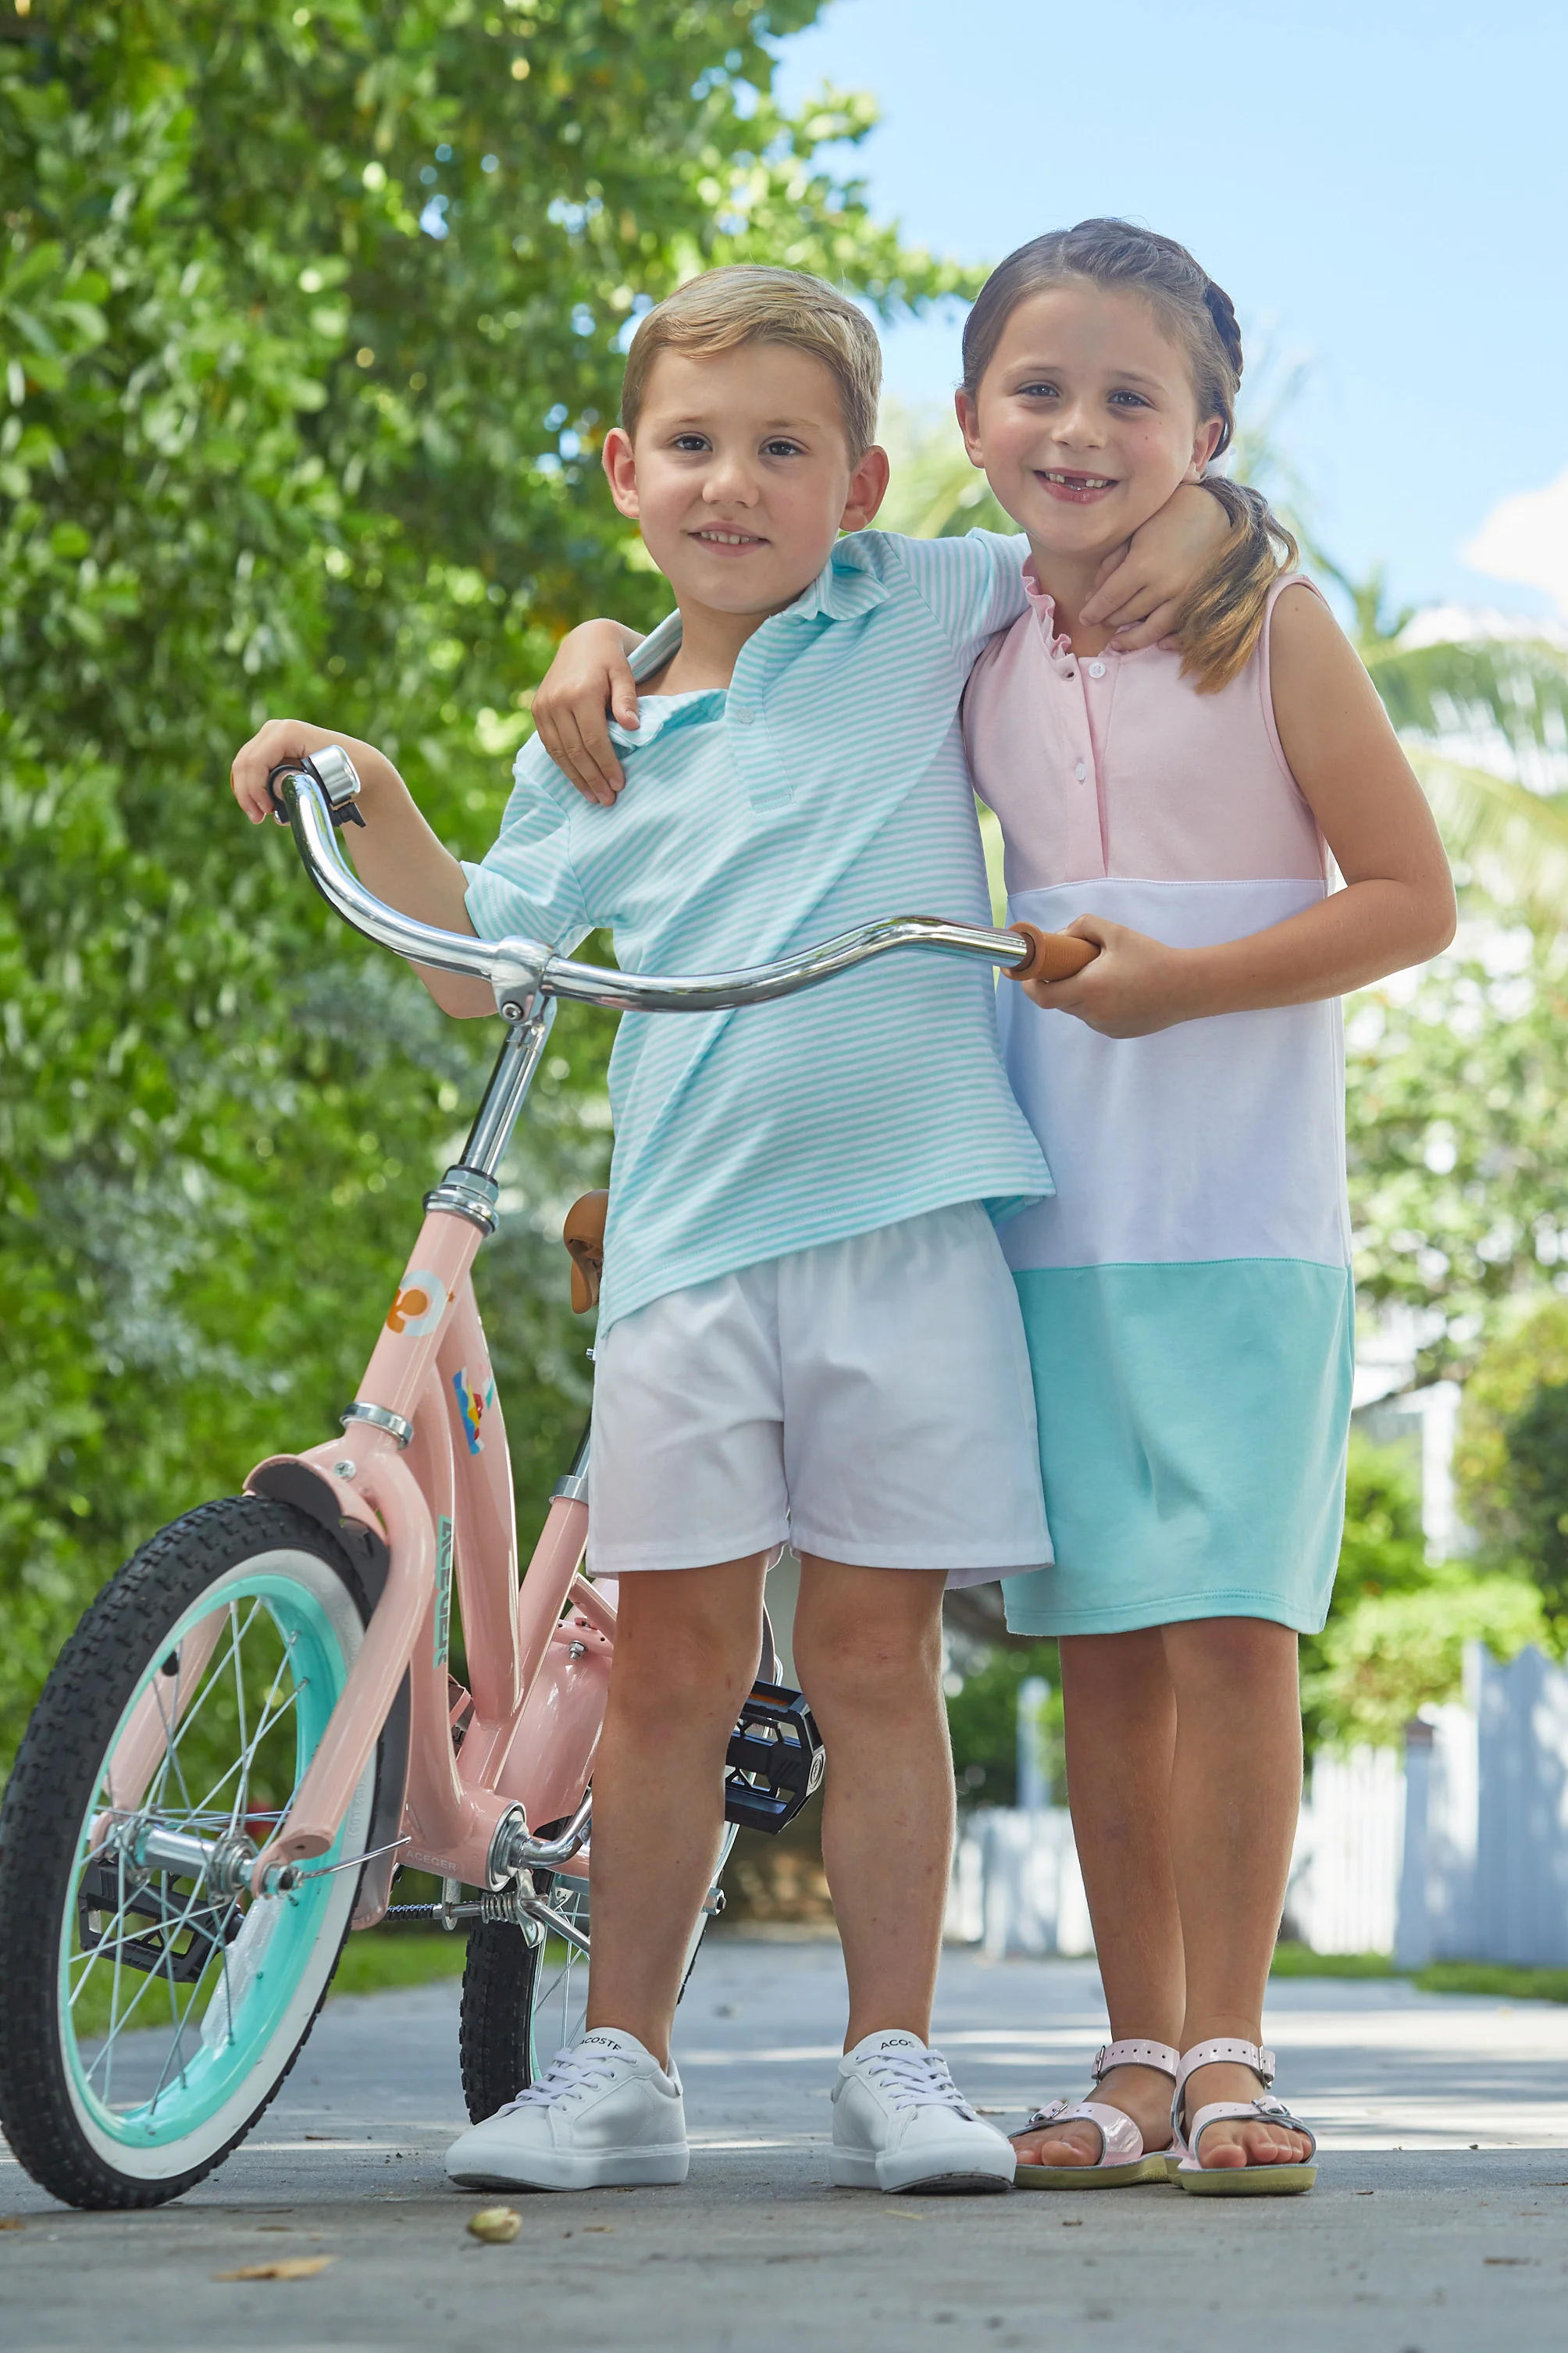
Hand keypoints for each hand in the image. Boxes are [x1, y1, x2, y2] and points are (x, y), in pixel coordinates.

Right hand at [230, 717, 394, 824]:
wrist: (356, 766)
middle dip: (247, 794)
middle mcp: (276, 730)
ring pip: (243, 766)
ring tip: (260, 816)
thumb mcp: (324, 782)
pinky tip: (265, 806)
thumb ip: (294, 785)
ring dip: (248, 793)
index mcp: (288, 733)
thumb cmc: (345, 774)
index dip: (254, 788)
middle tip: (258, 818)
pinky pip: (251, 768)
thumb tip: (272, 792)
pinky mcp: (269, 749)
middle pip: (244, 763)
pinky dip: (253, 788)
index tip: (266, 811)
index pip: (255, 761)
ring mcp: (270, 737)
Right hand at [532, 619, 642, 804]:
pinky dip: (564, 765)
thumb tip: (633, 728)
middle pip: (576, 751)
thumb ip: (627, 700)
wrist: (583, 639)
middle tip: (608, 800)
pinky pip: (549, 745)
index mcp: (580, 693)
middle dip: (593, 779)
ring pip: (559, 752)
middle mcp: (557, 701)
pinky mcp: (537, 710)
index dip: (607, 765)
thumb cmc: (611, 658)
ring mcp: (543, 707)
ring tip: (594, 797)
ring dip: (576, 778)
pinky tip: (578, 780)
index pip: (594, 740)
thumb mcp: (624, 673)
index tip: (620, 785)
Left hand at [1019, 913, 1199, 1036]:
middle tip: (1068, 964)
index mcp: (1088, 989)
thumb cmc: (1152, 958)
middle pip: (1058, 1001)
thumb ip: (1083, 926)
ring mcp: (1104, 1026)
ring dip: (1077, 993)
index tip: (1029, 972)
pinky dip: (1095, 1004)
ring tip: (1100, 974)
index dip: (1030, 985)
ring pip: (1077, 1010)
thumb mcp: (1116, 933)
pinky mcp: (1117, 1033)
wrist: (1188, 987)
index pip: (1042, 996)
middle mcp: (1093, 1013)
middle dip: (1056, 983)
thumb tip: (1061, 936)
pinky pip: (1095, 1018)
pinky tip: (1116, 989)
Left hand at [1078, 482, 1230, 649]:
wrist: (1216, 511)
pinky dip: (1168, 642)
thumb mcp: (1135, 532)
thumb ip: (1112, 562)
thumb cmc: (1169, 516)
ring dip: (1131, 638)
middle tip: (1099, 622)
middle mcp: (1163, 586)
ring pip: (1151, 630)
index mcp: (1143, 565)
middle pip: (1127, 614)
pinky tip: (1157, 645)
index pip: (1110, 598)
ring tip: (1117, 642)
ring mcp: (1184, 597)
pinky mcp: (1200, 603)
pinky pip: (1181, 632)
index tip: (1084, 618)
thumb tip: (1093, 593)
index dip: (1093, 611)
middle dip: (1109, 620)